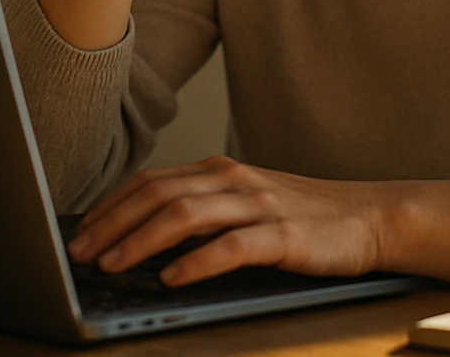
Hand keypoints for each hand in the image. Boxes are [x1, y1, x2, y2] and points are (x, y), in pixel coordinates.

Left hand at [64, 155, 387, 285]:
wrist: (370, 216)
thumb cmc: (304, 217)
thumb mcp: (246, 203)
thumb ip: (201, 210)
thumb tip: (141, 233)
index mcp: (220, 171)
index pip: (151, 181)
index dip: (110, 206)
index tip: (79, 231)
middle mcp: (234, 180)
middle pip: (158, 194)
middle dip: (111, 223)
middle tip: (80, 252)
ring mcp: (259, 206)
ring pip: (186, 215)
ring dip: (141, 241)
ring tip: (112, 264)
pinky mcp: (283, 236)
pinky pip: (231, 247)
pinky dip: (196, 262)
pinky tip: (173, 279)